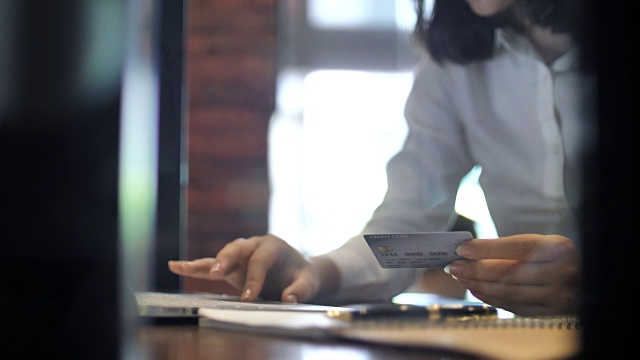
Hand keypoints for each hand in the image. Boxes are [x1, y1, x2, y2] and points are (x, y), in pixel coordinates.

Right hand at [168, 234, 337, 302]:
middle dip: (226, 259)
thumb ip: (301, 290)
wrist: (300, 271)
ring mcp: (242, 255)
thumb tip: (288, 298)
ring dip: (206, 262)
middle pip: (237, 248)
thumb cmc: (304, 275)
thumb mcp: (309, 282)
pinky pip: (212, 265)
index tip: (249, 297)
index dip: (254, 278)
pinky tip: (176, 266)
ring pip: (222, 255)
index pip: (260, 260)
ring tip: (183, 267)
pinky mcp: (232, 266)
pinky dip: (195, 266)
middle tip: (218, 272)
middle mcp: (254, 245)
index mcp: (273, 246)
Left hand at [443, 234, 579, 315]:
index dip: (487, 248)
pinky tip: (476, 289)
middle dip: (476, 270)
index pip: (516, 248)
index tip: (462, 248)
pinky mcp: (550, 313)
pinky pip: (514, 306)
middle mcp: (561, 273)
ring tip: (460, 276)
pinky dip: (491, 298)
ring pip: (509, 292)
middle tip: (454, 266)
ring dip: (479, 285)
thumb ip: (512, 248)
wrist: (590, 280)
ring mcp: (557, 297)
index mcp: (559, 248)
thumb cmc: (558, 257)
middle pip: (509, 273)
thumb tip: (471, 252)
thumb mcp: (543, 243)